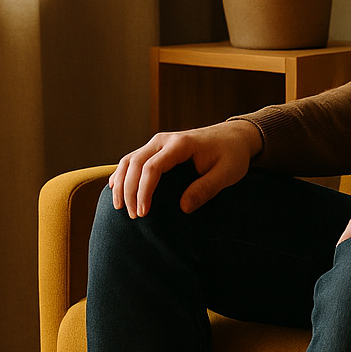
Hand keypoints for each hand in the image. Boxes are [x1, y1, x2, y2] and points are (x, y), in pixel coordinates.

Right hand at [109, 120, 264, 217]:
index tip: (144, 213)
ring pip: (129, 160)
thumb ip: (206, 189)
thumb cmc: (232, 154)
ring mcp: (158, 142)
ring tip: (120, 207)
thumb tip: (183, 208)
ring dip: (121, 183)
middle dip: (129, 191)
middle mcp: (164, 140)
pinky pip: (133, 160)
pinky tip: (116, 189)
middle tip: (133, 216)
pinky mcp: (156, 148)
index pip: (152, 167)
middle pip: (135, 163)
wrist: (234, 136)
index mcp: (180, 144)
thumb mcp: (227, 173)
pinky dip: (122, 174)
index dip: (144, 191)